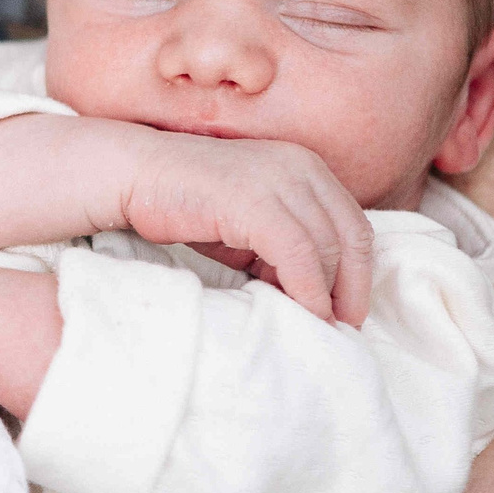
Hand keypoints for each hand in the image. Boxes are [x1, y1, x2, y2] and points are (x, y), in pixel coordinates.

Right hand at [122, 130, 375, 324]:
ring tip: (318, 324)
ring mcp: (279, 179)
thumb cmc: (185, 202)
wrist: (133, 175)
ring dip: (327, 294)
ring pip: (327, 247)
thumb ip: (282, 252)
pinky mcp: (254, 199)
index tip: (347, 309)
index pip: (353, 225)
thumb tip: (311, 296)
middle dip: (353, 287)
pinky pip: (297, 253)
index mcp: (306, 168)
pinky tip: (302, 311)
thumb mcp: (249, 227)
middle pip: (351, 236)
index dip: (359, 272)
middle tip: (342, 325)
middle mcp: (301, 167)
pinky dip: (306, 289)